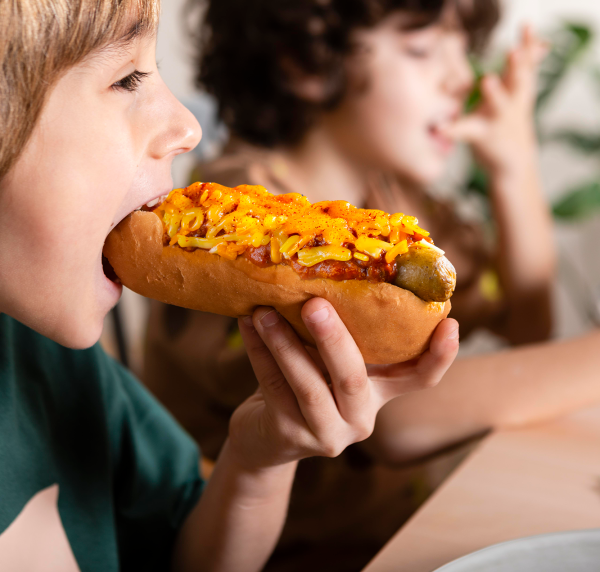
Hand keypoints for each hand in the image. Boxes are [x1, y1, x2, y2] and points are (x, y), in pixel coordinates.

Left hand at [228, 298, 458, 470]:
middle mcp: (360, 417)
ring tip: (264, 311)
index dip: (440, 356)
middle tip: (314, 303)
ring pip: (307, 385)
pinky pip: (273, 386)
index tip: (450, 324)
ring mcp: (326, 433)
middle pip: (354, 378)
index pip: (420, 379)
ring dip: (284, 343)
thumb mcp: (330, 362)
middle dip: (334, 339)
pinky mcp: (290, 437)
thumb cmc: (306, 384)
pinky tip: (247, 324)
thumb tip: (333, 270)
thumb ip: (342, 334)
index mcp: (379, 393)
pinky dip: (259, 352)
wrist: (266, 436)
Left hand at [441, 25, 546, 175]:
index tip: (527, 25)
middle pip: (519, 80)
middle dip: (518, 64)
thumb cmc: (512, 121)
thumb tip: (543, 44)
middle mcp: (512, 102)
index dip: (528, 44)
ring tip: (487, 80)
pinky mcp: (482, 136)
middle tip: (513, 50)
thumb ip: (526, 69)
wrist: (514, 164)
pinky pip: (465, 132)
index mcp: (519, 89)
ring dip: (494, 93)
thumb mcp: (521, 93)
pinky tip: (439, 128)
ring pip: (498, 105)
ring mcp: (498, 119)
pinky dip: (452, 130)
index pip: (526, 62)